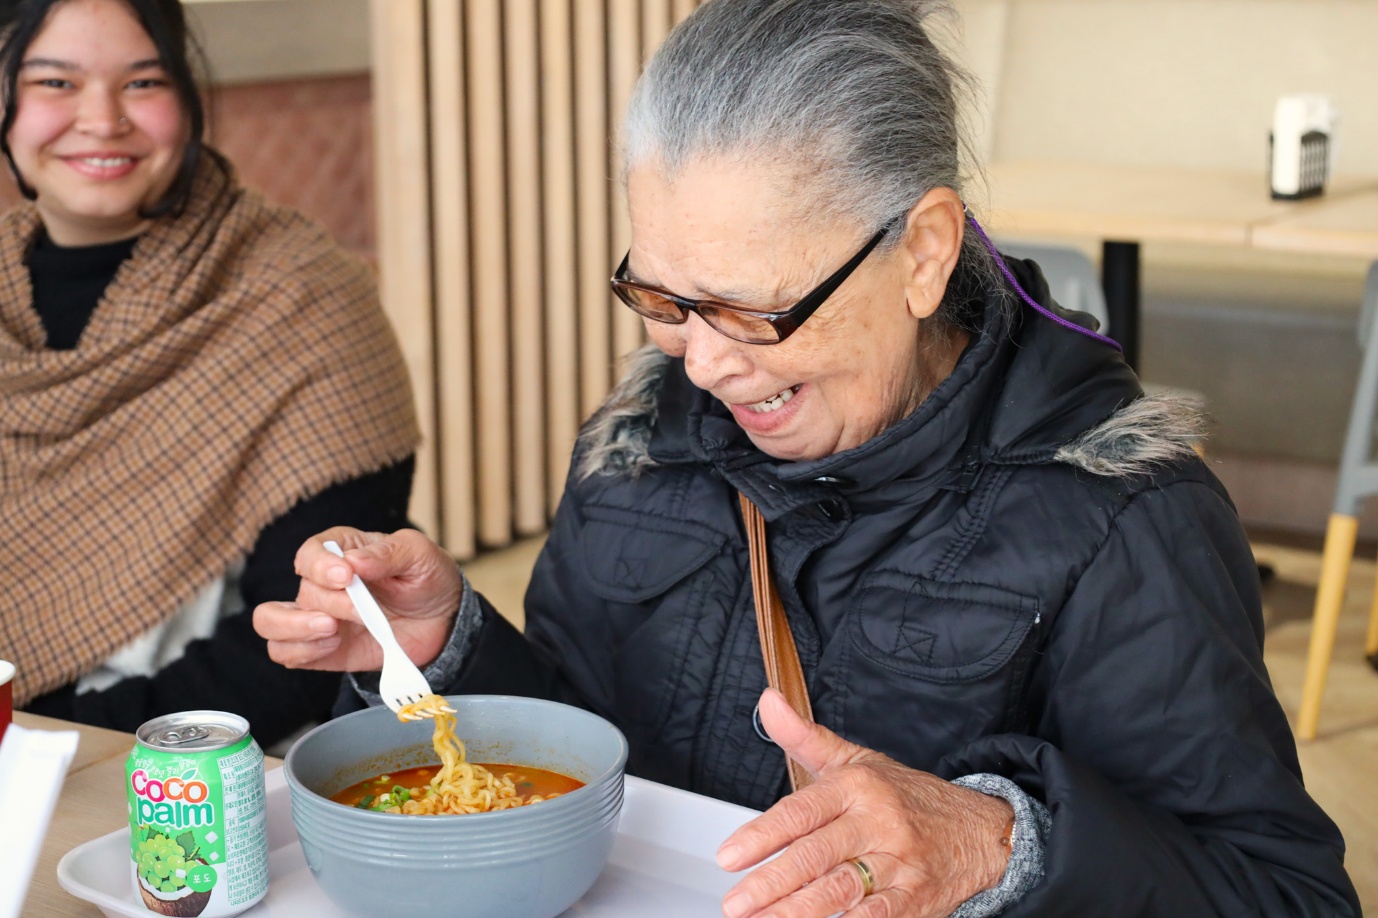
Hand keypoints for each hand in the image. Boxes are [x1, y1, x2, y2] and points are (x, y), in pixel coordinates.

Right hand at [253, 527, 463, 672]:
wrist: (442, 620)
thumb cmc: (427, 577)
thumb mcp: (419, 554)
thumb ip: (389, 553)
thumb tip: (354, 560)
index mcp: (341, 550)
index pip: (309, 553)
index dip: (320, 565)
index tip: (346, 576)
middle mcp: (322, 583)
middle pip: (303, 591)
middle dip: (332, 603)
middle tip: (363, 611)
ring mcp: (317, 617)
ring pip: (270, 621)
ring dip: (295, 628)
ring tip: (332, 631)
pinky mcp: (320, 650)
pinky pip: (285, 654)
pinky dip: (301, 652)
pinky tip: (333, 646)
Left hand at [715, 689, 1014, 917]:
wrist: (981, 828)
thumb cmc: (907, 796)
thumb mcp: (856, 760)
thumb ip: (804, 736)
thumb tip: (767, 702)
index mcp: (857, 787)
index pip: (802, 811)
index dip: (763, 834)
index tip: (729, 855)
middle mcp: (877, 823)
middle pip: (817, 855)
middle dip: (773, 882)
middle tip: (736, 903)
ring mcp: (898, 863)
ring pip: (842, 890)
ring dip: (799, 911)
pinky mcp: (917, 899)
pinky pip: (878, 917)